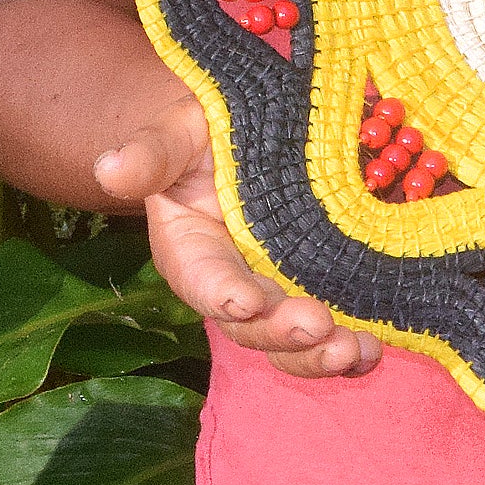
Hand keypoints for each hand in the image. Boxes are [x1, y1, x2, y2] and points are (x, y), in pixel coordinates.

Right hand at [94, 100, 381, 378]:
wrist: (240, 131)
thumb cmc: (202, 131)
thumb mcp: (175, 133)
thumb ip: (150, 154)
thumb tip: (109, 167)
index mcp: (191, 249)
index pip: (203, 278)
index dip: (223, 294)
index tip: (246, 300)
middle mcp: (233, 280)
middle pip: (251, 324)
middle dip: (282, 333)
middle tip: (318, 328)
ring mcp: (277, 287)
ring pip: (291, 339)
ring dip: (321, 354)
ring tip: (356, 354)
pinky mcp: (316, 284)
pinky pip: (332, 326)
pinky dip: (352, 346)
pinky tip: (375, 353)